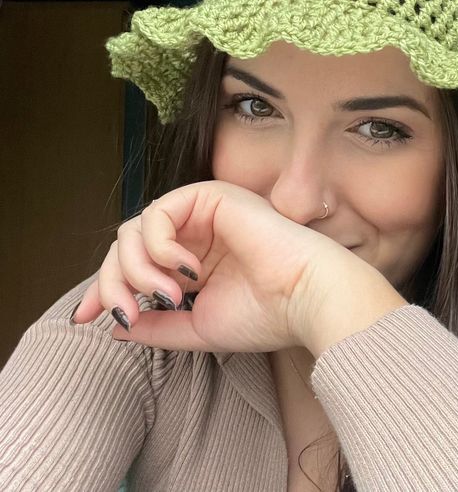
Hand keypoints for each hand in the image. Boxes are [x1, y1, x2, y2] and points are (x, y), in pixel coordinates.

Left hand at [73, 180, 368, 352]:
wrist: (305, 297)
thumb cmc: (265, 313)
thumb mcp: (196, 326)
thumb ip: (156, 325)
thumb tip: (116, 328)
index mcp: (194, 259)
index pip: (135, 264)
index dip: (105, 288)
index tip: (86, 319)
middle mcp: (195, 232)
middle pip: (126, 245)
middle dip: (113, 282)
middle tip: (127, 314)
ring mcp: (202, 211)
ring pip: (134, 229)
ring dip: (138, 268)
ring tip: (169, 295)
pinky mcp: (210, 195)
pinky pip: (158, 214)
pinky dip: (160, 247)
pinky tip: (186, 271)